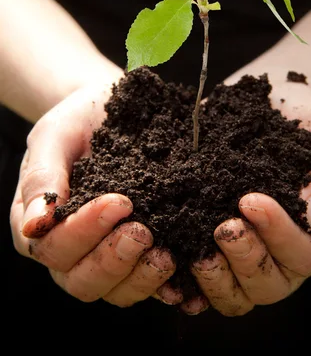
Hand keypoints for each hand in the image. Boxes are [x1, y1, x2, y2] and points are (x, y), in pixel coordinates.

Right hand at [10, 76, 179, 306]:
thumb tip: (35, 225)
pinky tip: (184, 280)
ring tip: (167, 254)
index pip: (53, 247)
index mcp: (41, 224)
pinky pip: (147, 285)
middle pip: (81, 281)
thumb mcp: (54, 135)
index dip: (86, 232)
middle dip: (114, 260)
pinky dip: (166, 288)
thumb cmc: (79, 119)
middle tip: (144, 231)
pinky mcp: (138, 255)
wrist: (113, 110)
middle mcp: (69, 249)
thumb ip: (41, 177)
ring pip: (114, 291)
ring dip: (141, 278)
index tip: (122, 201)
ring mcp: (105, 255)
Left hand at [189, 79, 310, 315]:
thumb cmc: (310, 122)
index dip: (279, 235)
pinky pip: (202, 284)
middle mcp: (290, 258)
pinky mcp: (220, 250)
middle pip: (270, 286)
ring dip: (215, 279)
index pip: (306, 255)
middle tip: (223, 226)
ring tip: (197, 252)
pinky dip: (185, 286)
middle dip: (245, 258)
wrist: (273, 107)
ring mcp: (254, 258)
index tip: (250, 200)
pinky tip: (169, 275)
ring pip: (236, 296)